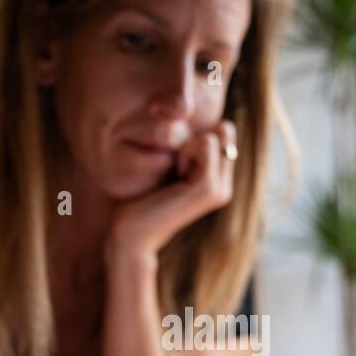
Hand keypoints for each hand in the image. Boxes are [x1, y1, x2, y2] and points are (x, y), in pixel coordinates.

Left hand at [107, 120, 236, 260]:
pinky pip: (205, 143)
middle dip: (194, 141)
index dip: (194, 138)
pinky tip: (174, 178)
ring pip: (214, 136)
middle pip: (223, 132)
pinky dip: (185, 152)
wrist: (131, 234)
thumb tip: (207, 121)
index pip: (222, 133)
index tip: (175, 166)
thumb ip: (186, 149)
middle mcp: (224, 186)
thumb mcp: (166, 168)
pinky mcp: (209, 188)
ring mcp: (220, 189)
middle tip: (173, 171)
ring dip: (187, 148)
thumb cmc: (140, 200)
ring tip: (173, 177)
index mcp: (217, 181)